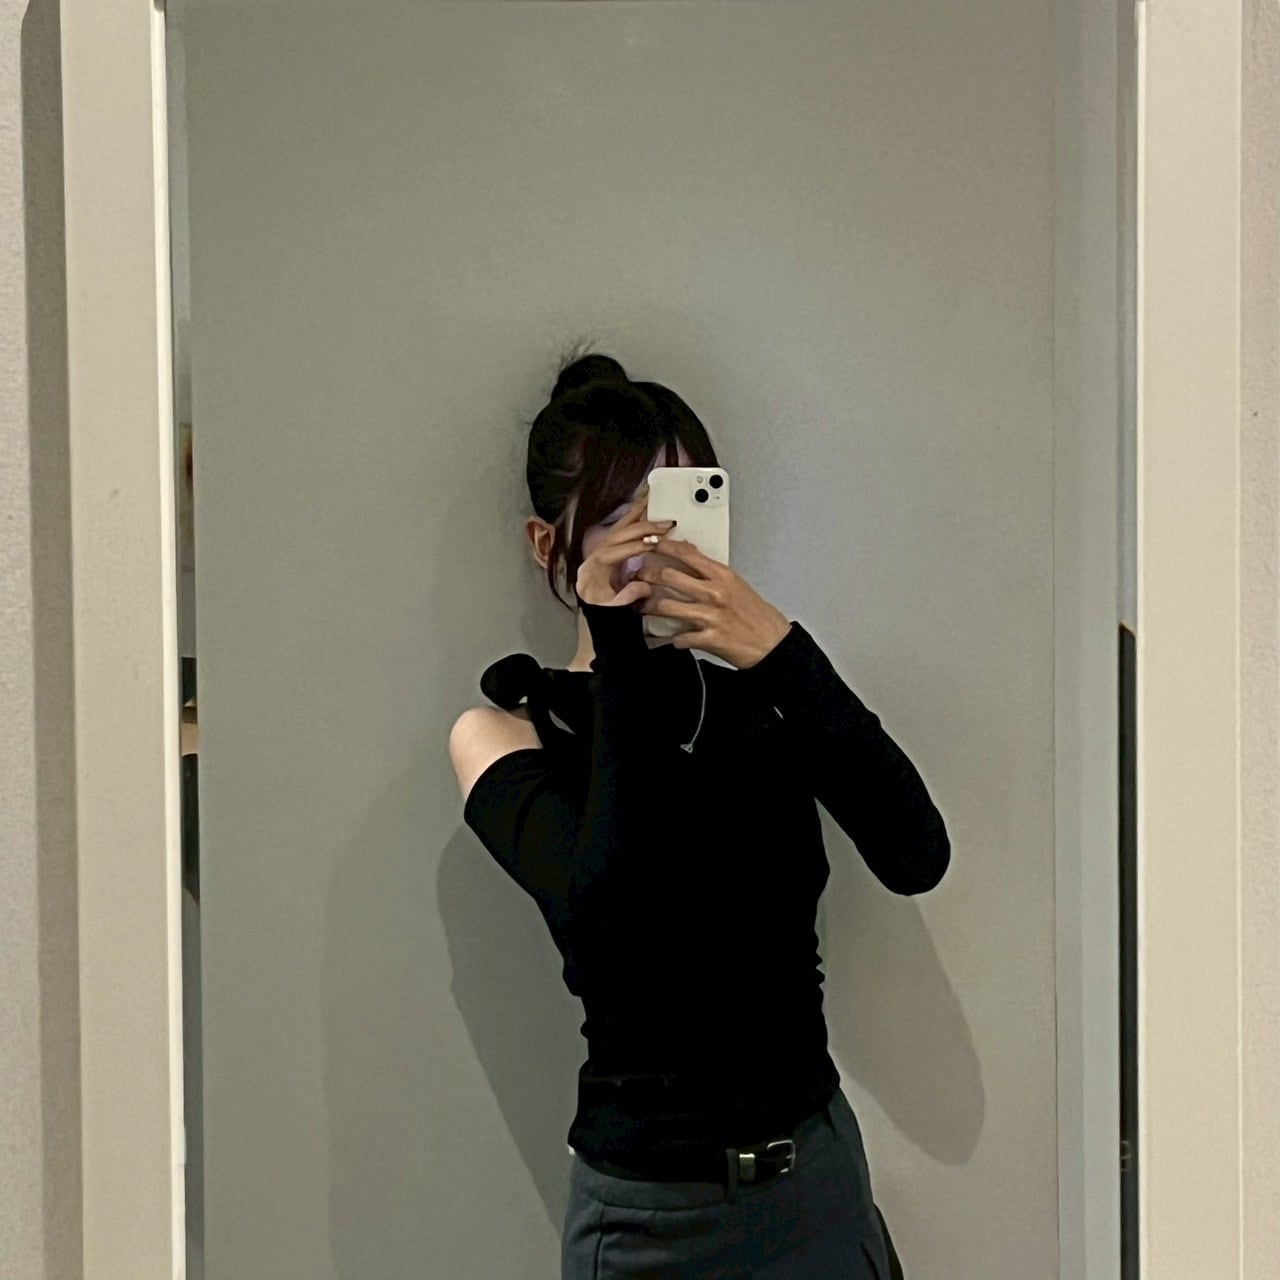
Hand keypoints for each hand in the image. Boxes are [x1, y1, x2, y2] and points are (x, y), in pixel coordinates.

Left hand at [574, 484, 675, 606]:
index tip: (656, 543)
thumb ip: (627, 596)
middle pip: (624, 532)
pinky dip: (637, 511)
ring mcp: (606, 541)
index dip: (638, 546)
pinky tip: (646, 502)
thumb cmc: (598, 600)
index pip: (620, 551)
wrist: (587, 595)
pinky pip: (625, 523)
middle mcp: (601, 547)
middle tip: (667, 525)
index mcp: (598, 563)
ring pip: (624, 522)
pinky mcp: (613, 539)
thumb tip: (646, 586)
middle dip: (646, 527)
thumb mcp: (610, 605)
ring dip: (640, 510)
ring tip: (655, 498)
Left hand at [636, 538, 791, 669]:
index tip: (650, 544)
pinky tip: (665, 637)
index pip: (687, 554)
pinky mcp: (708, 639)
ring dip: (649, 607)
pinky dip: (669, 638)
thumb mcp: (735, 584)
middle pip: (669, 576)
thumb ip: (710, 571)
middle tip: (638, 577)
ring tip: (642, 607)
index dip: (663, 547)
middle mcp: (714, 593)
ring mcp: (709, 616)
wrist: (771, 642)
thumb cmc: (754, 613)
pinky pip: (678, 638)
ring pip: (666, 606)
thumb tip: (689, 553)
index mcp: (722, 576)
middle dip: (647, 575)